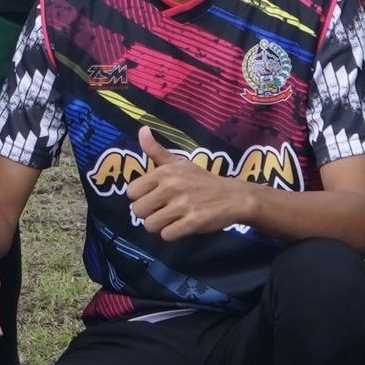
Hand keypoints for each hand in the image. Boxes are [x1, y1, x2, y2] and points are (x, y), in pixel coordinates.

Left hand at [124, 129, 251, 239]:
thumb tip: (141, 129)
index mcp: (165, 172)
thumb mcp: (179, 162)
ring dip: (160, 226)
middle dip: (148, 214)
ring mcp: (182, 205)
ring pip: (150, 225)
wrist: (233, 196)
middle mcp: (171, 186)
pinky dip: (172, 234)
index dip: (140, 197)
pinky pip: (167, 235)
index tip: (153, 198)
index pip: (132, 191)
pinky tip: (181, 226)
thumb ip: (156, 150)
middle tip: (162, 211)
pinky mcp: (193, 222)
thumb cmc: (201, 180)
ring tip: (172, 219)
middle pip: (138, 211)